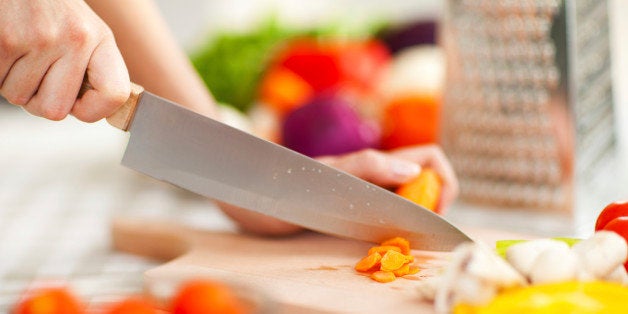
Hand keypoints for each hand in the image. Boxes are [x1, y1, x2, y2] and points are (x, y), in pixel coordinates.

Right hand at [0, 0, 129, 121]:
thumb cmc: (47, 6)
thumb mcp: (84, 30)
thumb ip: (92, 68)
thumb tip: (90, 109)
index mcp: (100, 39)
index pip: (114, 94)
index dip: (93, 111)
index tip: (78, 105)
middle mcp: (76, 39)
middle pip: (55, 110)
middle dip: (38, 99)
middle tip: (35, 72)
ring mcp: (41, 39)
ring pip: (19, 98)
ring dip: (13, 82)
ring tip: (19, 51)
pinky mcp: (6, 40)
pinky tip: (6, 48)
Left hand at [219, 145, 458, 235]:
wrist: (249, 191)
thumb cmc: (284, 180)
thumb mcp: (327, 175)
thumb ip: (367, 167)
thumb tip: (415, 171)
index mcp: (377, 163)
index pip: (431, 158)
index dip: (443, 181)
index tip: (432, 208)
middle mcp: (376, 176)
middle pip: (424, 181)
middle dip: (431, 204)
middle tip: (411, 229)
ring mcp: (364, 192)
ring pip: (405, 200)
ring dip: (411, 219)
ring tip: (393, 238)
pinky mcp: (350, 208)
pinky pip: (383, 216)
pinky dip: (391, 229)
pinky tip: (373, 242)